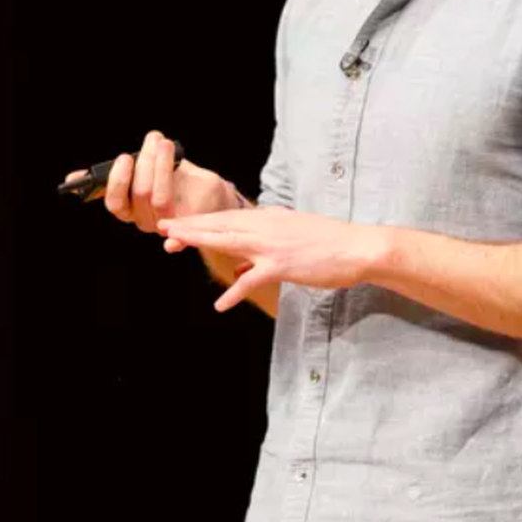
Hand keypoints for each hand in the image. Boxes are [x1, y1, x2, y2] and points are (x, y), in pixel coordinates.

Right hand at [61, 130, 240, 235]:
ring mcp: (167, 225)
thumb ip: (120, 171)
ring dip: (162, 168)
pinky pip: (182, 229)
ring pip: (159, 199)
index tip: (124, 158)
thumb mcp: (150, 170)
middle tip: (153, 140)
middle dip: (146, 162)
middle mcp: (145, 219)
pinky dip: (175, 238)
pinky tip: (172, 237)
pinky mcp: (190, 227)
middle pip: (140, 192)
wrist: (213, 196)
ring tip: (166, 145)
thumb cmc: (177, 180)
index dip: (115, 181)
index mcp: (131, 208)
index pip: (115, 202)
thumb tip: (73, 177)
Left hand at [159, 210, 381, 312]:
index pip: (229, 217)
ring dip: (198, 240)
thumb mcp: (294, 238)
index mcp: (271, 218)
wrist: (359, 247)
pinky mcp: (283, 265)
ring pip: (228, 240)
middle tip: (162, 228)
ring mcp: (273, 245)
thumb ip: (264, 251)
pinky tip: (221, 304)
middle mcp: (268, 226)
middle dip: (190, 226)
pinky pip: (252, 279)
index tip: (177, 222)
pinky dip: (235, 292)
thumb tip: (239, 269)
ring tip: (172, 245)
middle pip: (221, 224)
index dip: (201, 220)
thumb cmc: (331, 244)